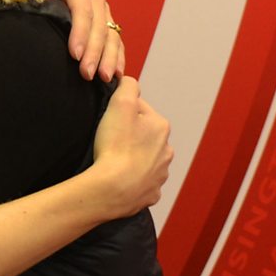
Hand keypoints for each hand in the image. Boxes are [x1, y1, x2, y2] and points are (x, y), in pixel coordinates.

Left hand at [51, 0, 124, 81]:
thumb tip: (40, 2)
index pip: (82, 8)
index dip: (80, 32)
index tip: (74, 55)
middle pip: (98, 24)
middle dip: (94, 51)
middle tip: (86, 73)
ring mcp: (101, 8)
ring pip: (111, 34)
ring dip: (109, 57)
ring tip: (104, 78)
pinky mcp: (106, 22)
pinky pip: (116, 40)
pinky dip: (117, 57)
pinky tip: (116, 73)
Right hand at [89, 77, 171, 217]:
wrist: (113, 188)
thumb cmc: (115, 146)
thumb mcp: (120, 104)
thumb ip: (128, 86)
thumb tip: (130, 82)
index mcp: (161, 127)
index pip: (140, 110)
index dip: (121, 113)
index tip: (109, 121)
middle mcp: (167, 150)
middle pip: (144, 135)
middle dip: (129, 136)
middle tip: (108, 141)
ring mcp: (160, 174)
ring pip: (145, 159)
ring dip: (132, 158)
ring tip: (112, 161)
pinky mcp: (151, 193)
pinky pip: (142, 182)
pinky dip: (132, 180)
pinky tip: (119, 178)